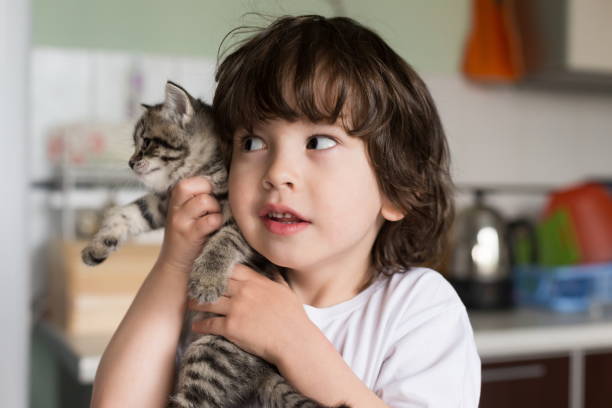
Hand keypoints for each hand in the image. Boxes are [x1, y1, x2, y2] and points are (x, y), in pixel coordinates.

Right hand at [156, 177, 222, 273]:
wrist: (175, 262)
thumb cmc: (188, 234)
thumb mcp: (186, 213)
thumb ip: (197, 198)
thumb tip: (223, 184)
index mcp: (175, 200)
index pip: (189, 181)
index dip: (204, 186)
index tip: (208, 197)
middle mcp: (175, 209)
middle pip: (193, 186)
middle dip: (209, 194)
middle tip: (211, 207)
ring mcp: (181, 222)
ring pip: (204, 201)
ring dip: (215, 209)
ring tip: (214, 218)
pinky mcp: (190, 236)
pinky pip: (210, 220)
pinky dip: (218, 221)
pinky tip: (215, 228)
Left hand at [189, 264, 316, 364]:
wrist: (294, 341)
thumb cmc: (293, 318)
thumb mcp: (287, 292)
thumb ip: (276, 280)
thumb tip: (272, 272)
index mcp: (257, 282)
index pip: (233, 270)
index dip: (220, 270)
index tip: (212, 273)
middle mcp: (244, 292)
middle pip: (217, 284)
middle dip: (205, 285)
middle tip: (196, 287)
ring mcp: (236, 308)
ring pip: (209, 302)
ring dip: (197, 303)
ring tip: (191, 304)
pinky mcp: (231, 327)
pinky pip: (209, 324)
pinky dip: (200, 325)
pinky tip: (196, 326)